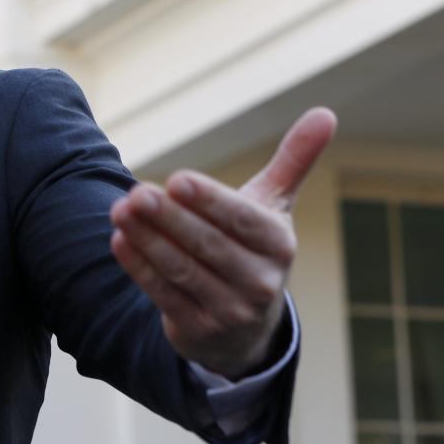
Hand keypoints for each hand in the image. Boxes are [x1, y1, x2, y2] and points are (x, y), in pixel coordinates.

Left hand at [109, 107, 336, 378]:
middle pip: (208, 245)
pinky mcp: (198, 330)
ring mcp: (230, 310)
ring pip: (182, 270)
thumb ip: (292, 162)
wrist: (246, 327)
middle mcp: (260, 281)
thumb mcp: (273, 208)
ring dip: (148, 240)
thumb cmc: (253, 248)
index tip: (176, 179)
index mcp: (278, 245)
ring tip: (119, 210)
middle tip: (136, 192)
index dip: (209, 201)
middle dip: (169, 218)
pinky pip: (164, 295)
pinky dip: (139, 268)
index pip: (242, 220)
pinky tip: (119, 241)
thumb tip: (325, 113)